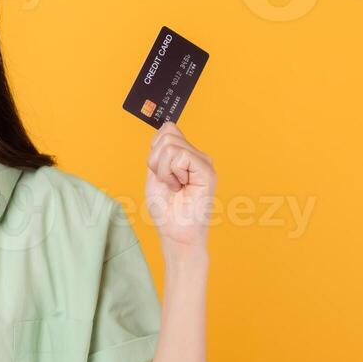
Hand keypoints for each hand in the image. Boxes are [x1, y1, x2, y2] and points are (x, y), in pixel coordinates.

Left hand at [143, 120, 215, 248]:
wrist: (175, 232)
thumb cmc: (166, 209)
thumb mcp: (155, 174)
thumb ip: (160, 152)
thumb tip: (165, 129)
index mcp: (186, 155)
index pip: (168, 130)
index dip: (155, 149)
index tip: (158, 171)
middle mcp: (197, 156)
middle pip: (167, 134)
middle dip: (155, 160)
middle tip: (167, 181)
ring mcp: (204, 163)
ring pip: (170, 145)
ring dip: (163, 169)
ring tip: (174, 185)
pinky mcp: (207, 171)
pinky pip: (180, 156)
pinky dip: (171, 173)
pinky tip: (180, 187)